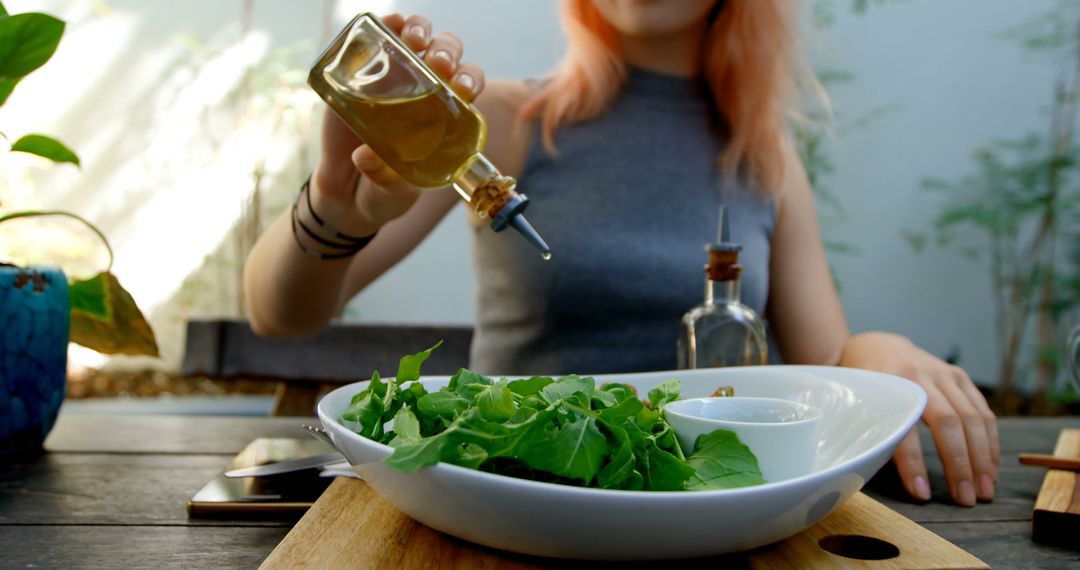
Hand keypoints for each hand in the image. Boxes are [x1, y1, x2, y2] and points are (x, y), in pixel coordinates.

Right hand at [310, 13, 486, 236]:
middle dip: (447, 52)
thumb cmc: (384, 190)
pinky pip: (375, 41)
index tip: (463, 90)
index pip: (466, 85)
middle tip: (439, 65)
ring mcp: (393, 78)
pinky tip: (386, 24)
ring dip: (419, 31)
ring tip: (414, 41)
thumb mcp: (391, 190)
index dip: (469, 79)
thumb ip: (385, 177)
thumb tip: (366, 157)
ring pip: (415, 39)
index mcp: (444, 114)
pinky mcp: (360, 75)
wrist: (345, 193)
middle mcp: (423, 90)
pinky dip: (384, 26)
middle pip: (445, 55)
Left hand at [839, 332, 999, 506]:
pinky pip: (983, 410)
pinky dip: (990, 441)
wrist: (878, 347)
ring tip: (985, 490)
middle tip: (967, 499)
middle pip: (948, 423)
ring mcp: (943, 373)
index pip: (903, 429)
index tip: (922, 494)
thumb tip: (877, 474)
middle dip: (960, 465)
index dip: (913, 464)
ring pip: (972, 417)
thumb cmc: (866, 386)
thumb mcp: (858, 404)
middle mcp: (918, 376)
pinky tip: (991, 467)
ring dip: (982, 458)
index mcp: (887, 386)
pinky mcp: (960, 376)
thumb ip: (871, 431)